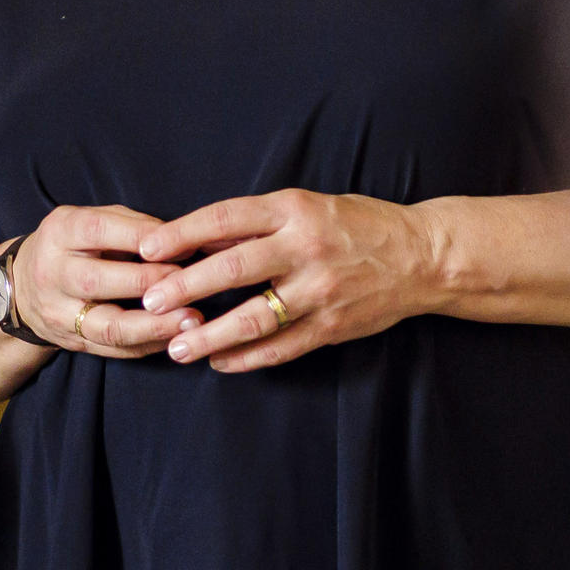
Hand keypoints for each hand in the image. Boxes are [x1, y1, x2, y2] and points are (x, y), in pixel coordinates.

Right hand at [9, 205, 196, 360]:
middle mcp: (53, 273)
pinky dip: (148, 346)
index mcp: (60, 233)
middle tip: (194, 282)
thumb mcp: (91, 220)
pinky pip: (113, 350)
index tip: (183, 242)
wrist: (23, 287)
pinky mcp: (72, 342)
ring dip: (154, 326)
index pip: (100, 231)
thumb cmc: (74, 245)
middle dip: (150, 283)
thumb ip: (132, 225)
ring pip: (107, 326)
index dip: (142, 238)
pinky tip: (177, 338)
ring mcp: (59, 313)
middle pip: (98, 281)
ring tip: (192, 321)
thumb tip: (182, 239)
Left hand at [137, 191, 437, 372]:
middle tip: (148, 301)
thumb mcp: (308, 206)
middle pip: (232, 268)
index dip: (181, 234)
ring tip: (177, 348)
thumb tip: (196, 239)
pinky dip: (247, 358)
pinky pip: (281, 347)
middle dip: (184, 287)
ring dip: (209, 335)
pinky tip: (219, 362)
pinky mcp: (333, 326)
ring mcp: (320, 291)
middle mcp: (305, 248)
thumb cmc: (359, 225)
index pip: (224, 219)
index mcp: (295, 210)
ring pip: (253, 317)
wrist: (423, 257)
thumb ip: (255, 224)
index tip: (146, 249)